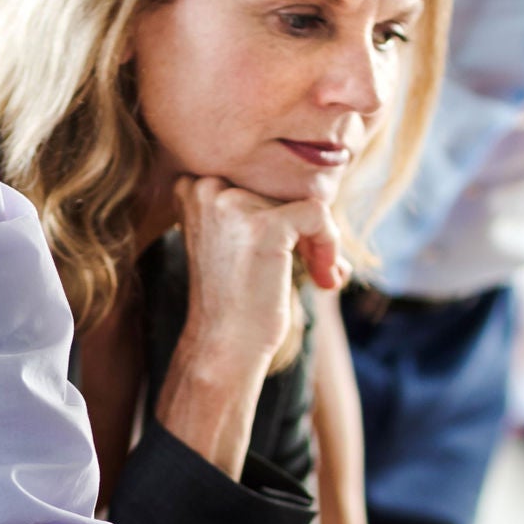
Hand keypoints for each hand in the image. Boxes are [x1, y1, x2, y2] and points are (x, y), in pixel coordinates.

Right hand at [175, 174, 344, 368]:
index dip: (283, 210)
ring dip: (321, 241)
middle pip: (281, 187)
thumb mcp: (234, 239)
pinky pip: (318, 215)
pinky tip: (324, 279)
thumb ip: (258, 205)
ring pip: (303, 200)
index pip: (258, 177)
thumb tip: (322, 179)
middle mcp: (206, 188)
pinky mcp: (265, 225)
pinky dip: (330, 245)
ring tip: (323, 277)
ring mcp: (233, 204)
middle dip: (305, 228)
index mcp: (193, 188)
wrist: (223, 346)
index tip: (292, 250)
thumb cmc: (234, 300)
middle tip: (316, 266)